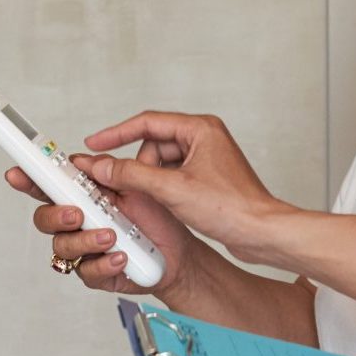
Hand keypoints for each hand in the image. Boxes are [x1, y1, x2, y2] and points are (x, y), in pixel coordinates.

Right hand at [3, 162, 197, 296]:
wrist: (179, 252)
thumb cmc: (156, 217)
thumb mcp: (136, 188)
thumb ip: (109, 174)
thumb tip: (84, 161)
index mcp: (83, 197)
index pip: (48, 186)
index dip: (28, 179)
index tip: (16, 173)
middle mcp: (78, 224)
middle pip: (44, 219)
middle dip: (56, 215)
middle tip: (77, 213)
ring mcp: (85, 250)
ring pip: (63, 247)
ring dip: (86, 240)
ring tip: (111, 236)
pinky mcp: (97, 273)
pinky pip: (87, 272)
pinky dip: (105, 264)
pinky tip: (121, 257)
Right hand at [72, 112, 288, 260]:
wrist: (261, 233)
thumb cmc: (231, 208)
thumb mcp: (172, 190)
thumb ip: (133, 175)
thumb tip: (103, 165)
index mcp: (200, 128)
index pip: (147, 122)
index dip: (116, 133)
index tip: (93, 143)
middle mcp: (204, 137)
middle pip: (153, 146)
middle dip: (140, 168)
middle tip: (130, 189)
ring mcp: (206, 158)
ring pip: (161, 163)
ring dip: (151, 181)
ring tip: (156, 202)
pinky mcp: (207, 177)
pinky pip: (173, 176)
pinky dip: (163, 189)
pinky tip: (163, 206)